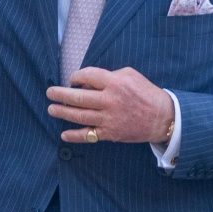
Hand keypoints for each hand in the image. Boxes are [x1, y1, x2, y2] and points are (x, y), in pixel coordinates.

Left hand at [48, 67, 174, 143]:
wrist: (162, 118)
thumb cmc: (146, 93)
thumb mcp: (130, 75)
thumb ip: (109, 76)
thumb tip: (88, 84)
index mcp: (115, 83)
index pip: (87, 76)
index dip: (76, 77)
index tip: (72, 79)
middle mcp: (110, 101)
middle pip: (78, 98)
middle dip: (60, 95)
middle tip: (50, 93)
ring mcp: (109, 119)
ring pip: (79, 116)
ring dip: (62, 112)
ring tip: (51, 109)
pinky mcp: (110, 133)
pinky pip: (88, 135)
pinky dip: (74, 135)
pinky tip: (64, 134)